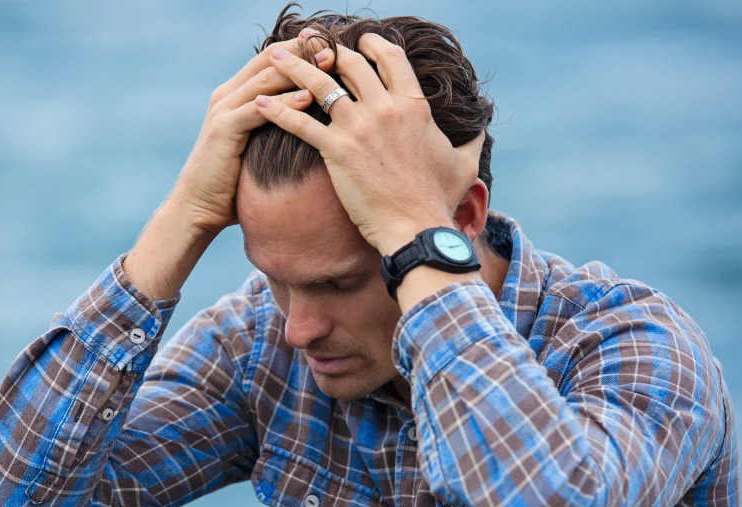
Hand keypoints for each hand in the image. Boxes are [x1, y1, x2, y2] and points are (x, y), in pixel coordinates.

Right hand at [171, 35, 332, 233]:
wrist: (198, 207)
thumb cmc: (232, 184)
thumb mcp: (257, 148)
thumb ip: (274, 128)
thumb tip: (311, 125)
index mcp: (235, 95)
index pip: (270, 59)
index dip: (300, 49)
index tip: (330, 45)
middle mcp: (227, 95)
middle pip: (269, 59)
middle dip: (302, 51)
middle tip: (333, 46)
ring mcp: (223, 110)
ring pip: (265, 78)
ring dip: (298, 71)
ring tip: (328, 65)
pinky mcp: (223, 129)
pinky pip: (258, 109)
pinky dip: (285, 102)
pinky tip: (308, 98)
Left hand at [253, 33, 483, 253]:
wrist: (417, 228)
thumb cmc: (439, 200)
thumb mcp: (464, 164)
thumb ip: (472, 140)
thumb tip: (482, 128)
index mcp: (414, 105)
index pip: (389, 58)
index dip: (371, 44)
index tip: (358, 42)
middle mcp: (385, 108)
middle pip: (350, 63)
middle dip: (326, 50)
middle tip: (308, 44)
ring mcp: (359, 127)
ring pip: (319, 84)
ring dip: (293, 67)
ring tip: (273, 57)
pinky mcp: (337, 150)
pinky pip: (300, 123)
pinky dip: (277, 112)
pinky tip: (259, 105)